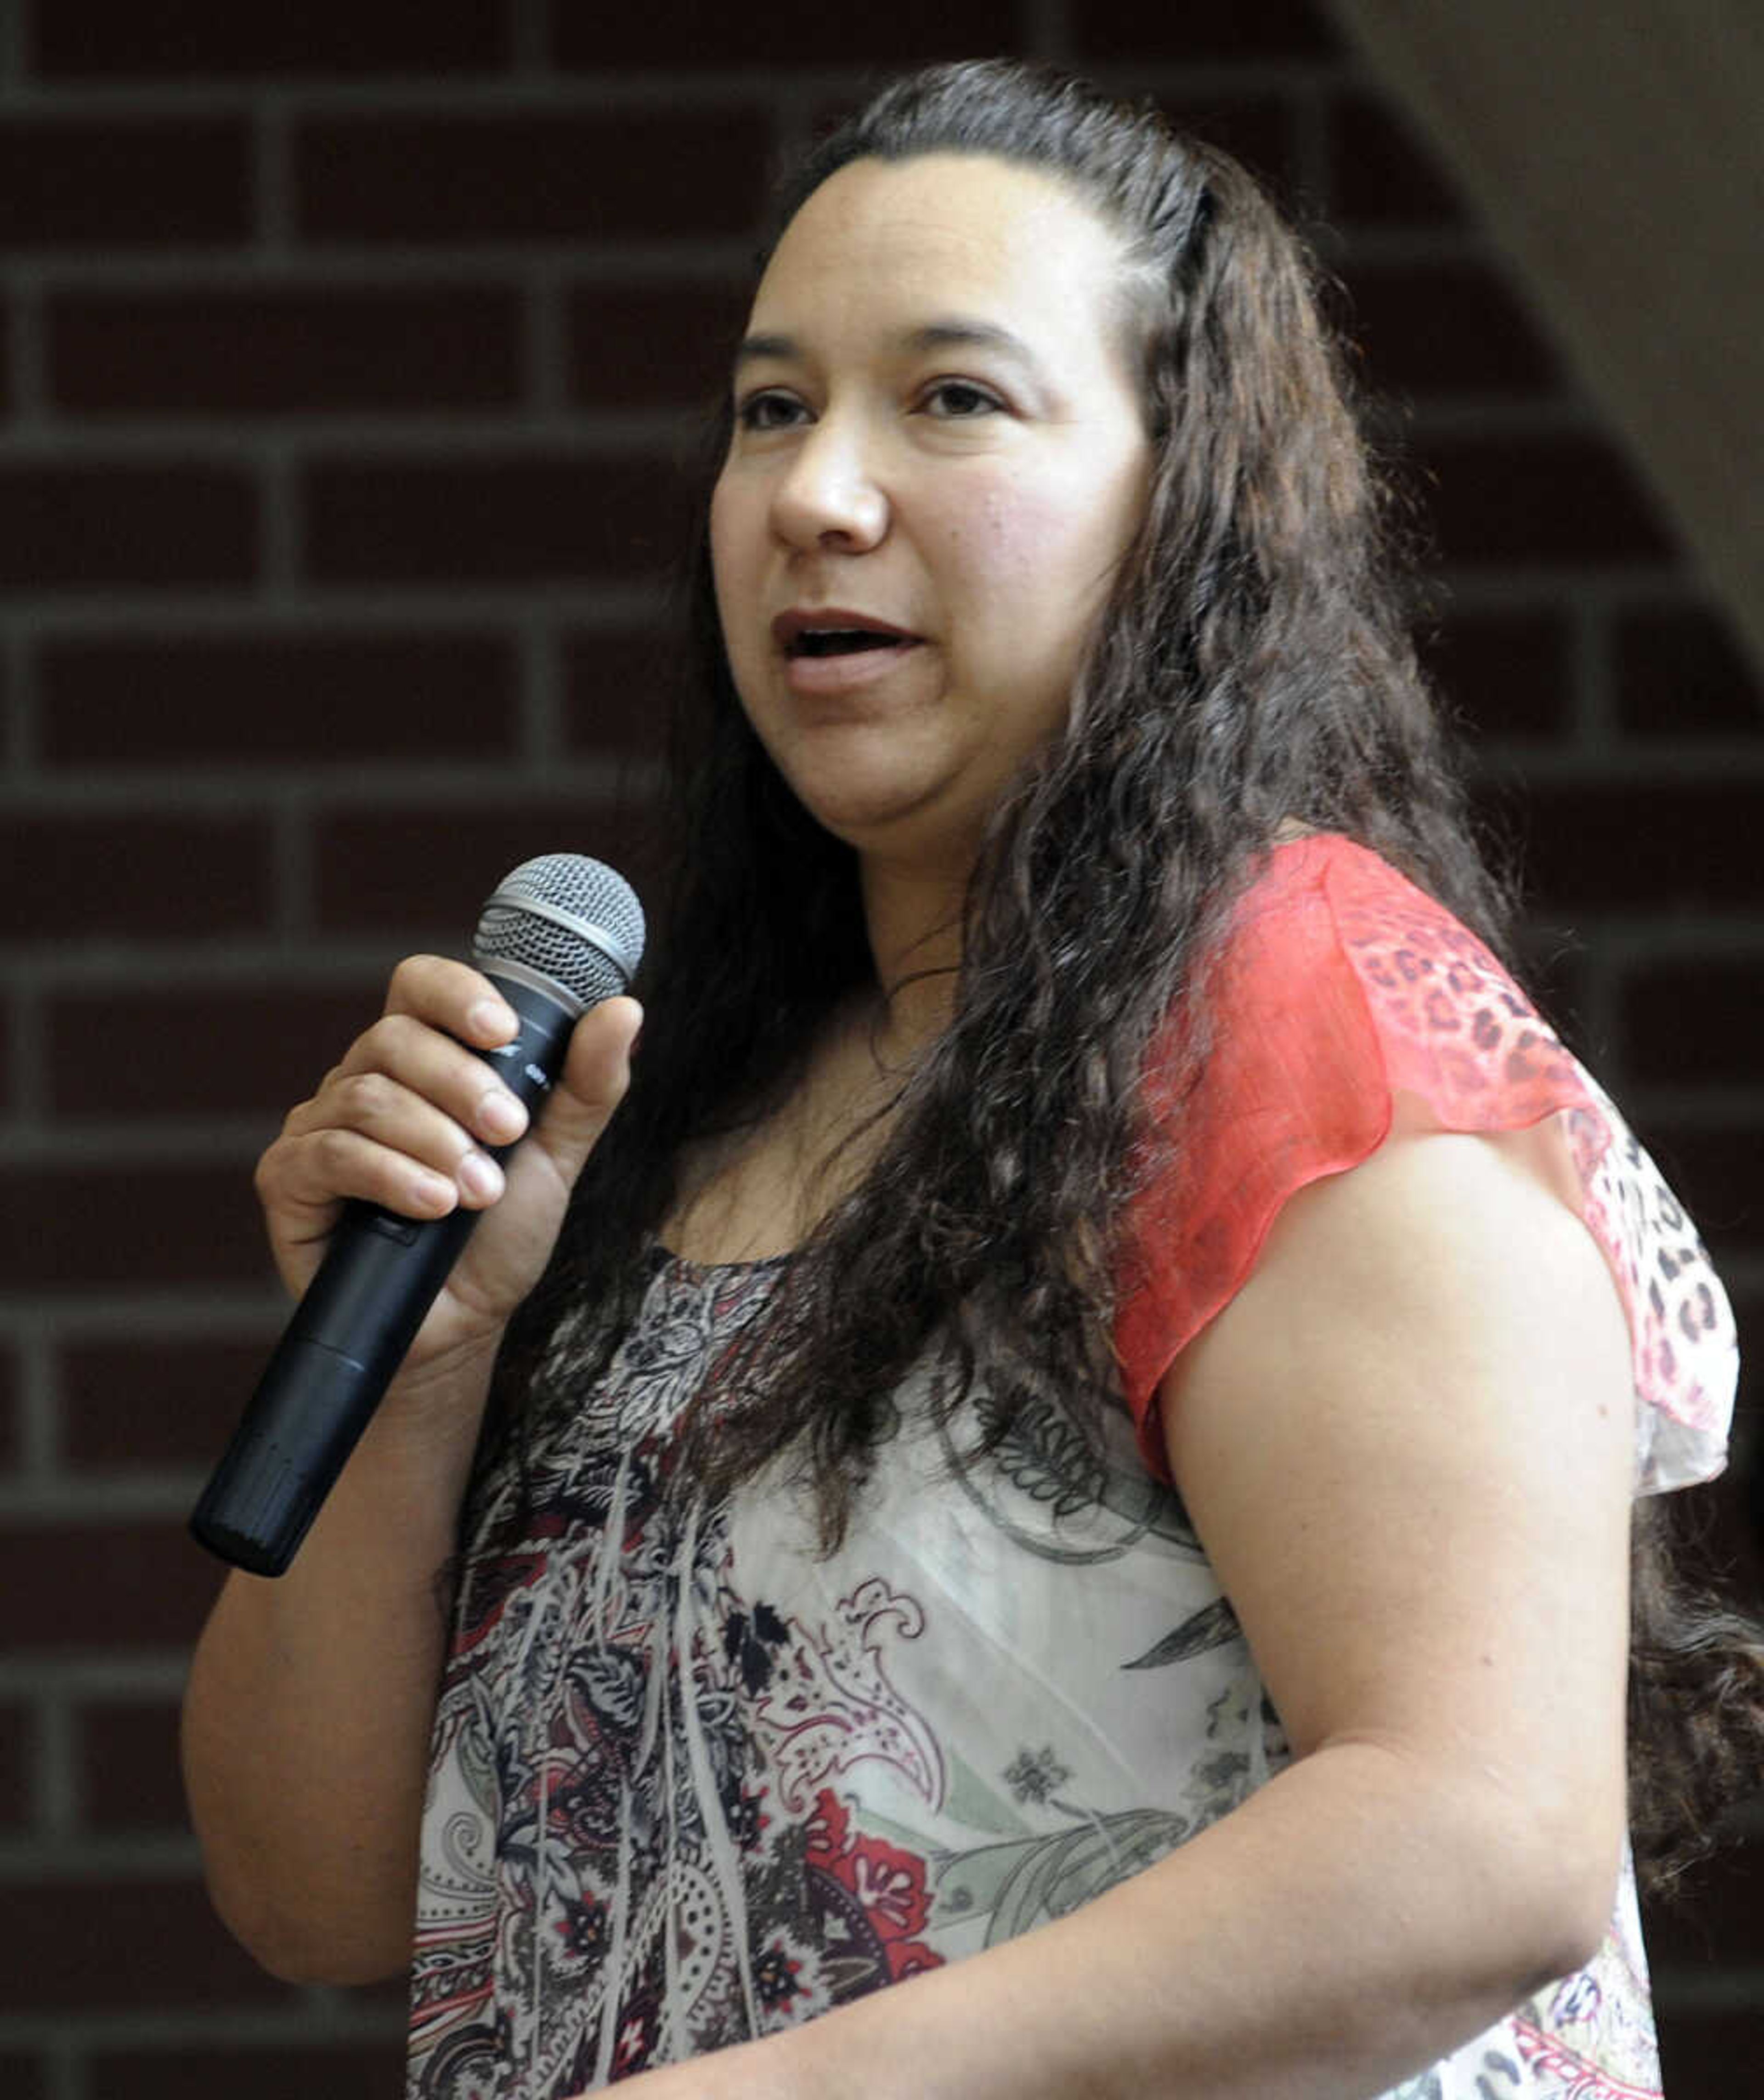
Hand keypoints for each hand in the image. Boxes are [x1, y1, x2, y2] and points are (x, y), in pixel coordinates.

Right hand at [254, 955, 640, 1381]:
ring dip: (435, 1141)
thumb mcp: (556, 1154)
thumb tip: (624, 1009)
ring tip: (478, 1191)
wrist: (463, 1323)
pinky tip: (433, 1205)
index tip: (503, 1032)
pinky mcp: (289, 1177)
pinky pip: (331, 1152)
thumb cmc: (500, 1232)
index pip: (418, 985)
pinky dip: (390, 1175)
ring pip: (366, 1096)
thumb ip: (588, 1084)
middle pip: (394, 1039)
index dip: (456, 994)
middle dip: (461, 1085)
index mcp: (420, 1059)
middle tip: (507, 1135)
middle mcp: (361, 1079)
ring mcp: (319, 1126)